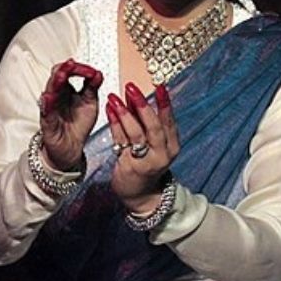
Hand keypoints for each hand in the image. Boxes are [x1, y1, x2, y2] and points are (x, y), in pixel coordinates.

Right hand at [38, 59, 103, 170]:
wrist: (72, 148)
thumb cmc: (78, 125)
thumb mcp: (90, 102)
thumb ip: (92, 87)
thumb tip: (98, 73)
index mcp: (67, 89)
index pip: (69, 71)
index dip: (80, 69)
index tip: (92, 72)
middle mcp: (57, 95)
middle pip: (56, 76)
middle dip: (65, 69)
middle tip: (72, 65)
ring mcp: (51, 106)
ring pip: (50, 90)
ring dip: (55, 82)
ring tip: (61, 75)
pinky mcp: (47, 120)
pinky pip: (45, 111)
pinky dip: (47, 103)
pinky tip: (49, 97)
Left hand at [105, 82, 178, 212]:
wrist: (140, 194)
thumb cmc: (146, 163)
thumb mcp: (153, 143)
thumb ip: (146, 122)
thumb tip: (135, 95)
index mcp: (172, 145)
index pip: (169, 121)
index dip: (164, 103)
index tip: (159, 86)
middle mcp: (162, 153)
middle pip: (154, 126)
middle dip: (142, 105)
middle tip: (131, 88)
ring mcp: (146, 161)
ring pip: (136, 134)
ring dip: (124, 113)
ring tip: (114, 97)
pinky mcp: (130, 166)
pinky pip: (121, 141)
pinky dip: (114, 124)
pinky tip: (108, 110)